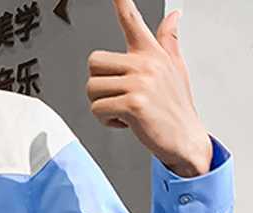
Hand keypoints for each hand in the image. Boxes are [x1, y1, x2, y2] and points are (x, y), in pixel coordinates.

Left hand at [86, 0, 212, 176]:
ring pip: (92, 89)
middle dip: (98, 84)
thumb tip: (174, 17)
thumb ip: (168, 41)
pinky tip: (124, 121)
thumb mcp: (174, 67)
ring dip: (101, 105)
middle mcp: (145, 63)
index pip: (133, 22)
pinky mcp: (133, 103)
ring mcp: (140, 82)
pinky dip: (106, 120)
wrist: (184, 136)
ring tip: (122, 110)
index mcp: (151, 53)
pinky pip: (97, 109)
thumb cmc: (174, 104)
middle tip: (115, 96)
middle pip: (93, 63)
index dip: (122, 4)